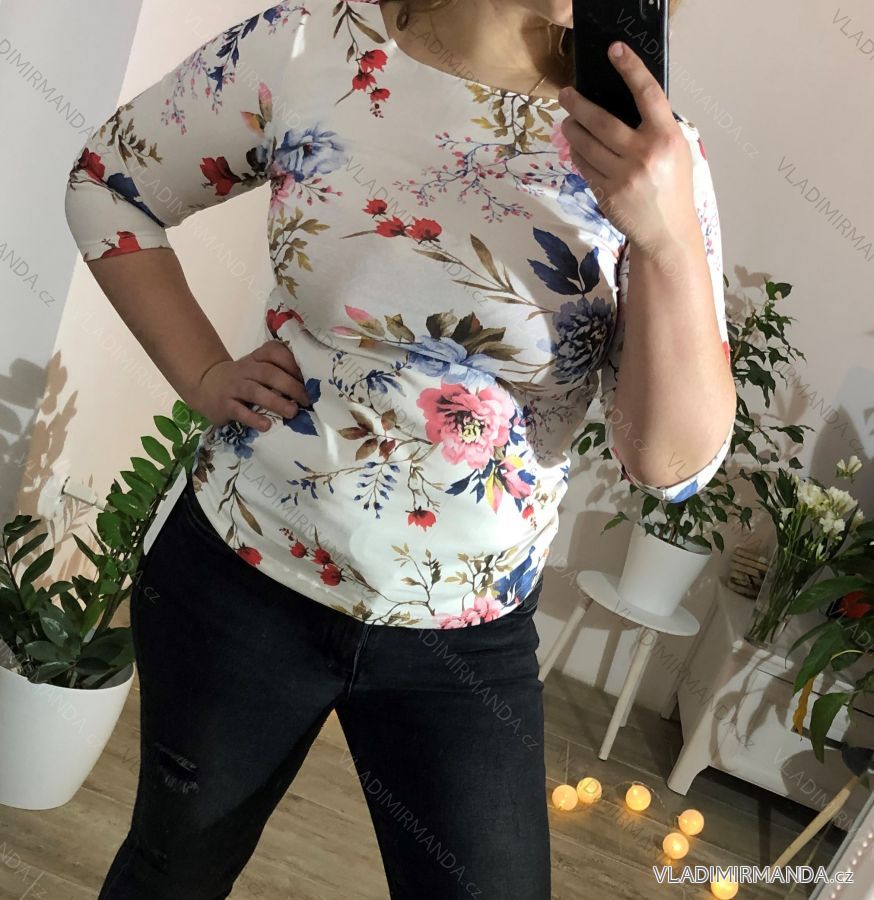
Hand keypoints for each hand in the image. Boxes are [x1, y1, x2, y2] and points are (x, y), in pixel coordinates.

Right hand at [192, 339, 309, 431]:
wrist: (205, 385)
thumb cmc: (243, 379)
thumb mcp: (258, 369)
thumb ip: (280, 372)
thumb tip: (311, 388)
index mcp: (257, 358)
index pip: (276, 353)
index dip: (294, 364)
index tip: (311, 379)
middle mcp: (245, 369)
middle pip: (269, 373)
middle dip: (291, 386)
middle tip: (308, 401)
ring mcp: (233, 386)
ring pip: (255, 391)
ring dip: (276, 402)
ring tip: (293, 412)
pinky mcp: (224, 405)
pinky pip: (239, 411)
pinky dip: (253, 418)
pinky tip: (267, 425)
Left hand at [557, 41, 698, 257]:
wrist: (667, 232)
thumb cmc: (672, 188)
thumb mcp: (676, 151)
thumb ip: (655, 128)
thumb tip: (624, 103)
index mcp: (666, 138)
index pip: (647, 93)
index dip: (630, 68)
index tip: (614, 51)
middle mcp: (644, 154)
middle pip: (601, 120)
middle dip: (578, 104)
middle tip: (565, 94)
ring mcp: (622, 175)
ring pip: (586, 144)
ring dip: (572, 129)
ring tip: (568, 121)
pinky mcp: (606, 193)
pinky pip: (584, 166)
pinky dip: (577, 154)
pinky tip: (576, 147)